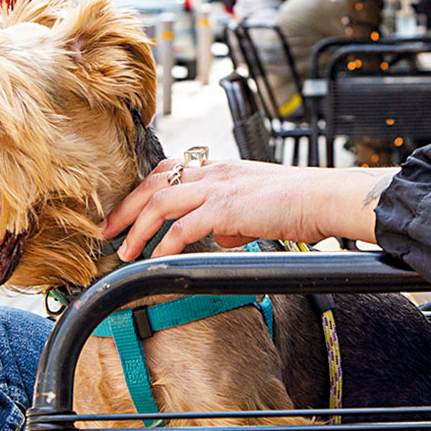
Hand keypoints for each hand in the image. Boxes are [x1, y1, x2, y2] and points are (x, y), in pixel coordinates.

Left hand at [103, 159, 388, 260]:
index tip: (124, 213)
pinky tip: (157, 261)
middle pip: (153, 184)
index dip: (140, 191)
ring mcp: (219, 188)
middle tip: (105, 231)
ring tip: (124, 251)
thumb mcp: (257, 207)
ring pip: (160, 202)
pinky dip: (165, 245)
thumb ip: (232, 219)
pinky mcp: (227, 208)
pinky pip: (184, 227)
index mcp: (221, 169)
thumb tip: (218, 235)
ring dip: (137, 228)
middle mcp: (215, 172)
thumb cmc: (300, 204)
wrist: (325, 198)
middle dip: (125, 209)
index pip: (167, 172)